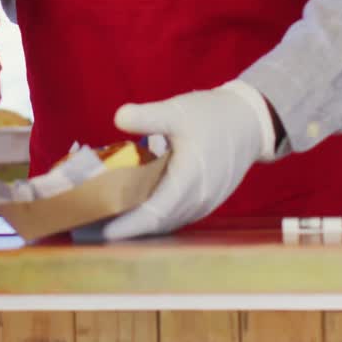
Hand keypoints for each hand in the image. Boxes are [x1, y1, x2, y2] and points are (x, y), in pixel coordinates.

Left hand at [102, 82, 275, 240]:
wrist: (250, 122)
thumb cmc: (213, 115)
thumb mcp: (178, 111)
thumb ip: (148, 115)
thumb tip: (118, 117)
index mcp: (189, 181)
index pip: (154, 214)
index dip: (127, 226)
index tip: (100, 231)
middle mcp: (197, 199)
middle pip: (156, 224)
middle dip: (124, 228)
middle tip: (90, 226)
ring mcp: (203, 203)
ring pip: (165, 222)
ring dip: (138, 225)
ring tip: (105, 220)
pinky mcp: (204, 201)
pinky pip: (174, 216)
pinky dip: (153, 217)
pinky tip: (132, 210)